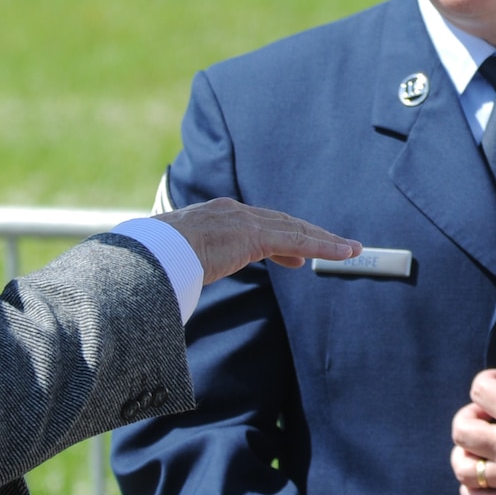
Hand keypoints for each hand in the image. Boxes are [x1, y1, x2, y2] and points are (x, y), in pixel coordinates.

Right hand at [154, 198, 358, 283]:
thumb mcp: (174, 261)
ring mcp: (243, 221)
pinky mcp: (253, 235)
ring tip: (349, 250)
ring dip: (325, 240)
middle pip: (281, 222)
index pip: (256, 225)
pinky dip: (325, 246)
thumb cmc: (151, 263)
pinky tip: (345, 253)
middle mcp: (231, 212)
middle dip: (308, 233)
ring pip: (295, 229)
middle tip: (333, 245)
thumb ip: (190, 266)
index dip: (280, 237)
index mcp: (213, 218)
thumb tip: (181, 282)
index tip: (295, 252)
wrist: (145, 255)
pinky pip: (298, 240)